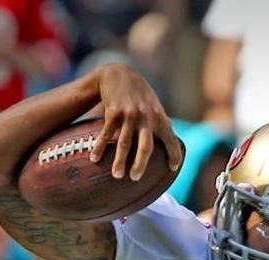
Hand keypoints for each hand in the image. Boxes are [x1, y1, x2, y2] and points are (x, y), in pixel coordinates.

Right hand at [89, 64, 182, 180]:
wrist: (119, 74)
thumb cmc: (139, 95)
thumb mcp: (154, 106)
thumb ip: (160, 124)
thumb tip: (171, 146)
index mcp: (159, 117)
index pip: (170, 139)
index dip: (174, 154)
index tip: (173, 168)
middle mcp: (146, 117)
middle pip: (145, 145)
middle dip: (141, 163)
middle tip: (136, 178)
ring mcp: (129, 114)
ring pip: (124, 142)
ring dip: (120, 160)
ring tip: (117, 175)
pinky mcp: (113, 112)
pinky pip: (106, 133)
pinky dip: (100, 146)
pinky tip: (94, 158)